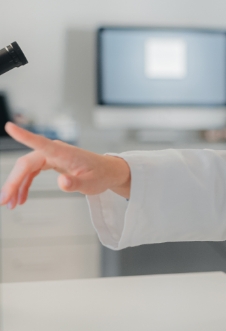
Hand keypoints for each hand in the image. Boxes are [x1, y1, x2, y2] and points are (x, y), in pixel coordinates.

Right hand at [0, 122, 131, 207]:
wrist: (109, 172)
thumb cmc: (101, 175)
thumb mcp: (91, 184)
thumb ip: (76, 183)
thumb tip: (62, 182)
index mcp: (64, 153)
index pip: (40, 142)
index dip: (24, 135)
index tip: (10, 127)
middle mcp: (54, 152)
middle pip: (26, 164)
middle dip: (12, 182)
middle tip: (4, 201)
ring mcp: (51, 157)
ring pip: (26, 169)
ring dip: (16, 186)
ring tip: (10, 204)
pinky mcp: (50, 163)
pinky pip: (31, 173)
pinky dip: (24, 185)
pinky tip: (20, 198)